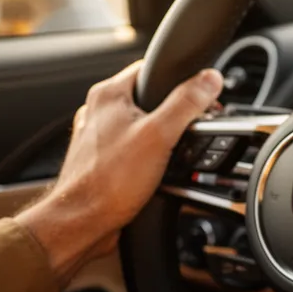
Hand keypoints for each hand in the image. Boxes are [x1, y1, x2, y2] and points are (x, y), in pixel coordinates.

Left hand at [17, 61, 222, 284]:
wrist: (83, 222)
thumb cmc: (109, 182)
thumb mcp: (160, 136)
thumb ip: (186, 103)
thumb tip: (210, 79)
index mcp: (108, 94)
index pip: (149, 69)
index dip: (179, 78)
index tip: (199, 93)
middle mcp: (98, 111)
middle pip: (148, 99)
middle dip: (172, 114)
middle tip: (188, 129)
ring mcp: (97, 136)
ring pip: (140, 126)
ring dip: (160, 137)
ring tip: (171, 153)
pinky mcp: (101, 159)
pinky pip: (132, 149)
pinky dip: (148, 156)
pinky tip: (156, 172)